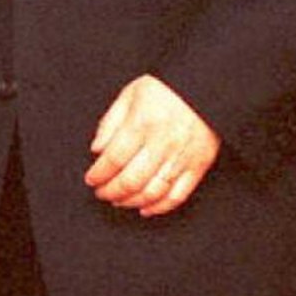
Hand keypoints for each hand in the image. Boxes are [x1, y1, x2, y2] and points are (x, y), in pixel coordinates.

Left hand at [84, 73, 220, 216]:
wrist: (204, 87)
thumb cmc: (164, 89)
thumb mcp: (129, 95)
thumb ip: (110, 123)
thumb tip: (97, 150)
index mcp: (142, 124)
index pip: (114, 159)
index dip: (99, 174)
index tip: (91, 179)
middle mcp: (162, 144)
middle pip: (131, 180)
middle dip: (111, 192)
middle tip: (102, 193)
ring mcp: (182, 158)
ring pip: (153, 191)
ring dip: (132, 201)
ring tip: (119, 201)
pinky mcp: (198, 166)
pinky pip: (178, 195)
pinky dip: (160, 207)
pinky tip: (146, 209)